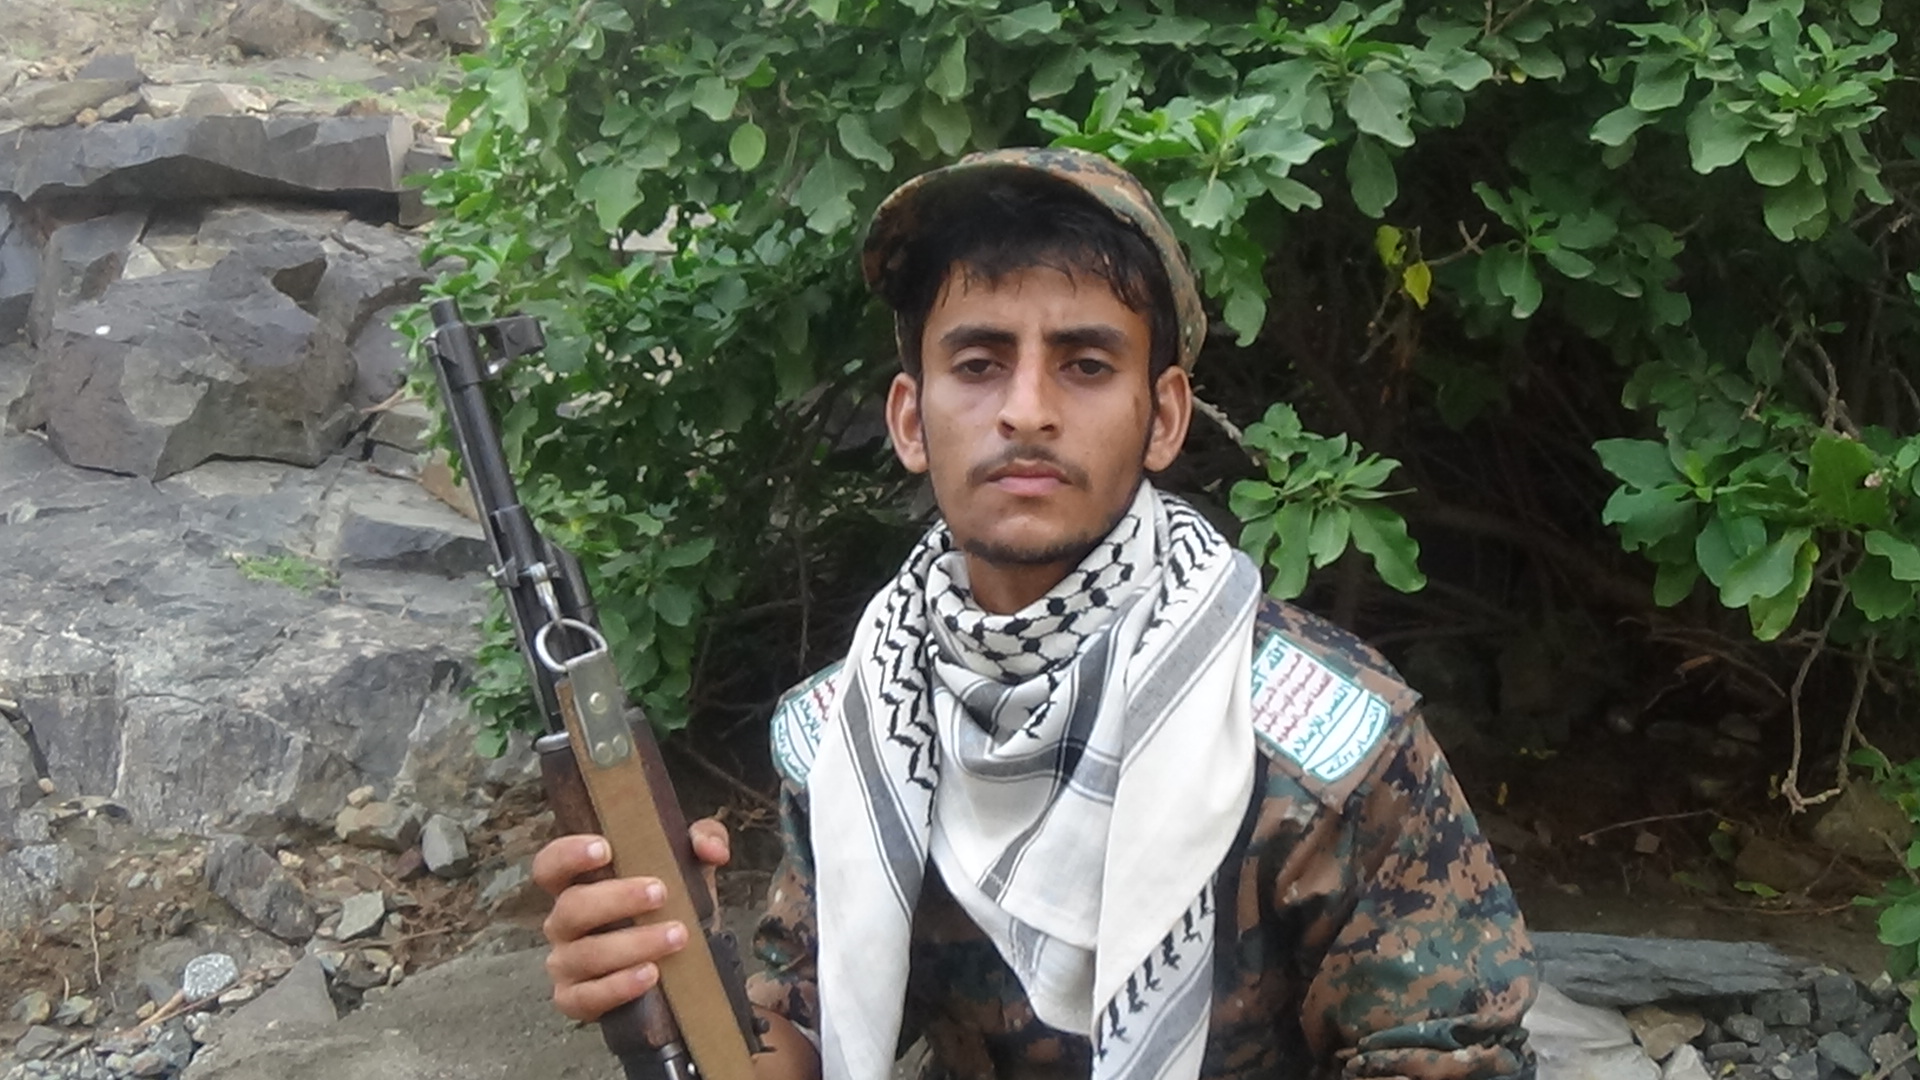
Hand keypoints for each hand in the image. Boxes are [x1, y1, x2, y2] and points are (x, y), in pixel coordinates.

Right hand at [534, 819, 731, 1022]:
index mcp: (578, 885)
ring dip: (632, 944)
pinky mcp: (575, 999)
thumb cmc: (671, 906)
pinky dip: (619, 986)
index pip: (550, 865)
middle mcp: (563, 923)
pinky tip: (651, 974)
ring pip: (585, 954)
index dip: (567, 854)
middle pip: (571, 907)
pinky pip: (587, 997)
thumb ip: (706, 841)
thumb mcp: (691, 867)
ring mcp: (565, 963)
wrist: (681, 964)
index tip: (605, 848)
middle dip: (616, 899)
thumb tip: (712, 849)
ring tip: (676, 936)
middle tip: (661, 893)